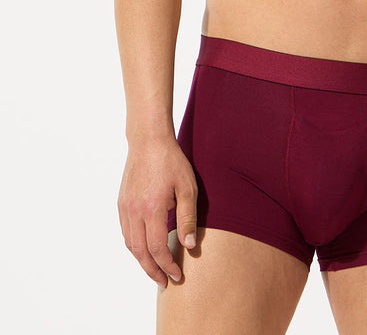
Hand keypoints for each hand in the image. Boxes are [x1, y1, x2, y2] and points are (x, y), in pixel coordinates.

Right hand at [118, 137, 197, 287]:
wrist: (148, 141)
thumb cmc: (171, 161)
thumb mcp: (188, 187)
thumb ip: (187, 217)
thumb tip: (188, 246)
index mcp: (152, 208)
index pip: (156, 248)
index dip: (166, 266)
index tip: (177, 276)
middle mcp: (134, 211)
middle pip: (140, 252)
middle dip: (153, 271)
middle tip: (165, 282)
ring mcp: (125, 207)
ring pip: (130, 244)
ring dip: (142, 261)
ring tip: (155, 270)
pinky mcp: (121, 203)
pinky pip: (126, 232)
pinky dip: (134, 246)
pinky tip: (144, 249)